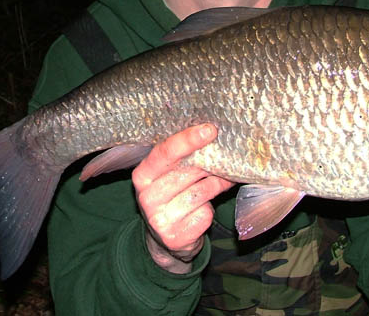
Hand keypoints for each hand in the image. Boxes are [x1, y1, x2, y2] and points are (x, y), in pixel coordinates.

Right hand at [132, 123, 235, 273]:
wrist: (166, 238)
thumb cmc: (173, 195)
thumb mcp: (170, 174)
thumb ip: (184, 158)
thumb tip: (213, 135)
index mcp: (142, 175)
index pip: (165, 152)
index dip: (188, 140)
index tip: (210, 130)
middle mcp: (147, 197)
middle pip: (188, 171)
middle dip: (210, 163)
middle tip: (226, 156)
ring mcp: (159, 219)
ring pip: (201, 192)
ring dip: (216, 184)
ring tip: (222, 180)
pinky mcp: (175, 237)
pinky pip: (205, 213)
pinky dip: (211, 208)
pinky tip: (207, 207)